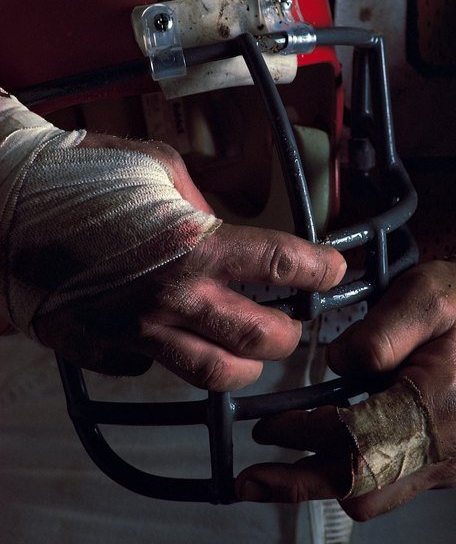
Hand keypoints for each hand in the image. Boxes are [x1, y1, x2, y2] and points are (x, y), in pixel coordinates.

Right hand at [31, 133, 346, 388]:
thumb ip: (200, 203)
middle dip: (288, 333)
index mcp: (197, 249)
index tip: (335, 269)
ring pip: (214, 375)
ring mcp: (137, 333)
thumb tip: (218, 225)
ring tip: (247, 351)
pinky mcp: (101, 349)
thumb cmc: (84, 173)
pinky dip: (167, 357)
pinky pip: (148, 369)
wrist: (9, 202)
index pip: (283, 265)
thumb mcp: (159, 168)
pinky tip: (168, 337)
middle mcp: (174, 300)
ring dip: (241, 365)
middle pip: (260, 340)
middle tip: (291, 320)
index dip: (320, 268)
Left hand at [236, 257, 455, 519]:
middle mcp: (445, 448)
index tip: (269, 428)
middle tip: (252, 478)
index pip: (360, 440)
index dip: (307, 436)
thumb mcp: (419, 295)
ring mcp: (444, 462)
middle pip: (363, 491)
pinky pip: (383, 485)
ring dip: (318, 484)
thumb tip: (334, 366)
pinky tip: (313, 453)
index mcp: (442, 405)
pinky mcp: (437, 463)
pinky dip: (343, 474)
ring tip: (270, 474)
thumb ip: (375, 335)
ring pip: (370, 498)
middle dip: (302, 485)